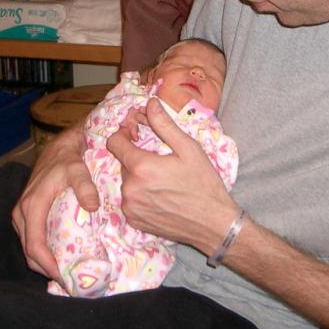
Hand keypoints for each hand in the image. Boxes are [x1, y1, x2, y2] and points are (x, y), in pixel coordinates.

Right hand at [11, 125, 97, 278]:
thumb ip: (84, 186)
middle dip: (47, 269)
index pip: (35, 246)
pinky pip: (31, 239)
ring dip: (44, 262)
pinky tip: (60, 256)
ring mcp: (22, 215)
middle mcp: (22, 213)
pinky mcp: (26, 214)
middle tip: (71, 281)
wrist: (59, 148)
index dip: (48, 266)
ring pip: (29, 247)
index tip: (65, 278)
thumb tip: (92, 206)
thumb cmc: (68, 160)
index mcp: (31, 207)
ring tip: (67, 271)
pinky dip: (42, 251)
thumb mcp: (78, 169)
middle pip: (29, 253)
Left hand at [107, 98, 236, 252]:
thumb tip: (150, 103)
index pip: (114, 142)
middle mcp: (130, 188)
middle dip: (136, 157)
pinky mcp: (134, 221)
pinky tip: (160, 196)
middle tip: (159, 159)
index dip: (124, 134)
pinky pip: (129, 200)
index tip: (137, 134)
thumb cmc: (204, 184)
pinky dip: (140, 195)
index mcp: (141, 167)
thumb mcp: (189, 149)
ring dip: (138, 177)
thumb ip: (164, 125)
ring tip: (162, 180)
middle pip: (122, 162)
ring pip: (126, 182)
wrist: (214, 225)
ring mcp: (130, 207)